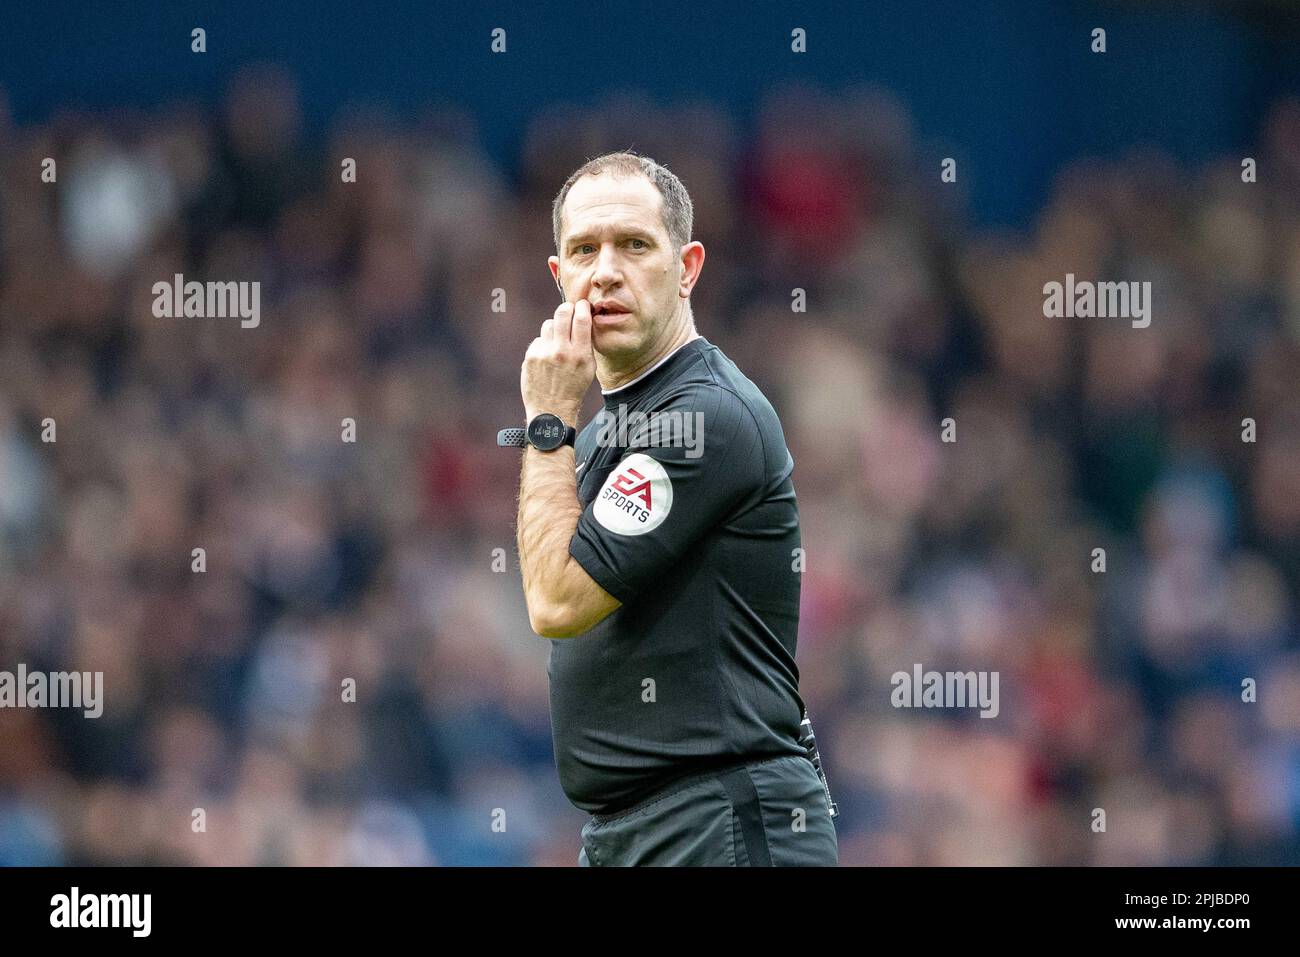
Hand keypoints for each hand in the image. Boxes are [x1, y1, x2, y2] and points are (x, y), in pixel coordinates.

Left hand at [521, 298, 594, 425]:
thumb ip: (586, 344)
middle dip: (567, 308)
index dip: (582, 307)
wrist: (552, 410)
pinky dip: (544, 345)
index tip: (582, 305)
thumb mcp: (589, 368)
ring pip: (549, 324)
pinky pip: (539, 340)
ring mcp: (544, 353)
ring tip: (557, 342)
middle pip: (562, 312)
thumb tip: (583, 319)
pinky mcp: (531, 356)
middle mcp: (562, 351)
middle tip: (569, 311)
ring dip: (555, 329)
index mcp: (581, 354)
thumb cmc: (573, 388)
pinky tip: (547, 358)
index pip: (581, 318)